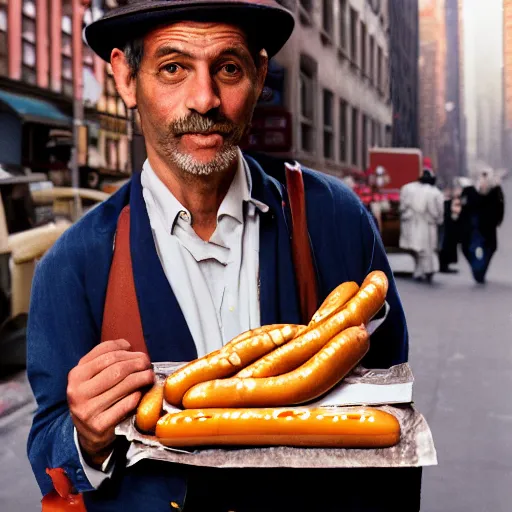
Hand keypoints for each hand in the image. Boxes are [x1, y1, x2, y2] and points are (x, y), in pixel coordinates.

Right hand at [67, 339, 153, 466]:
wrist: (87, 433)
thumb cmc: (95, 397)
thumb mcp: (92, 376)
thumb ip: (104, 358)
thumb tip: (126, 344)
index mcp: (76, 375)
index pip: (106, 354)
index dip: (126, 351)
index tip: (137, 352)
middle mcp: (78, 392)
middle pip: (117, 369)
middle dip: (137, 363)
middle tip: (147, 363)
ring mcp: (87, 410)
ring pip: (124, 385)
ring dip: (142, 377)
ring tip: (149, 375)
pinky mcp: (99, 425)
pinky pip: (126, 404)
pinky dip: (137, 396)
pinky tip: (141, 393)